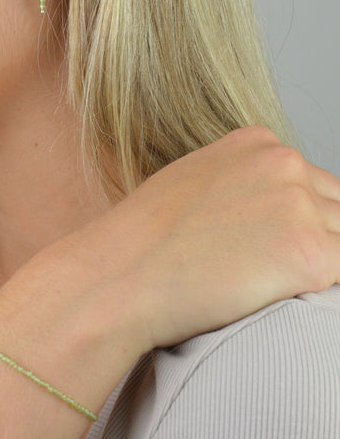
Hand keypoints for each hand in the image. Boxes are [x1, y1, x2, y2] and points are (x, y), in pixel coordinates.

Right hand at [51, 126, 339, 354]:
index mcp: (256, 142)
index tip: (264, 243)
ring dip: (313, 265)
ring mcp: (298, 205)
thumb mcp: (192, 183)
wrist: (121, 272)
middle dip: (310, 237)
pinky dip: (320, 290)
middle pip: (334, 208)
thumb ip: (240, 184)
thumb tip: (267, 215)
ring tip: (258, 282)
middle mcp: (283, 163)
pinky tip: (273, 295)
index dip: (294, 218)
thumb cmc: (142, 239)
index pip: (310, 182)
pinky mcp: (309, 253)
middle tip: (261, 267)